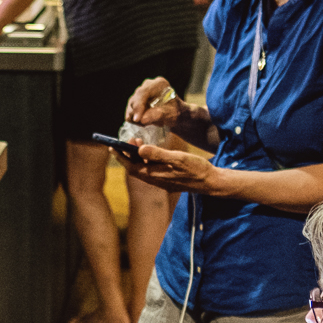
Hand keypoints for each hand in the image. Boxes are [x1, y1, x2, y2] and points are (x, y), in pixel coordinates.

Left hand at [115, 140, 232, 195]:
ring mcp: (160, 181)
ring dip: (137, 156)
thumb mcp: (178, 158)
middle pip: (134, 167)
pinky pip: (150, 169)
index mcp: (155, 175)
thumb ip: (158, 154)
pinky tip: (150, 151)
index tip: (112, 146)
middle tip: (127, 139)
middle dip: (127, 154)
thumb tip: (139, 149)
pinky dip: (146, 159)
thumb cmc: (196, 169)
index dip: (120, 156)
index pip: (131, 166)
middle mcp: (155, 180)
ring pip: (142, 168)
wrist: (210, 183)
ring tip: (137, 142)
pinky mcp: (166, 179)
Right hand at [125, 76, 178, 126]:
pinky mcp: (135, 100)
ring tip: (150, 122)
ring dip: (138, 118)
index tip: (137, 119)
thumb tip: (142, 120)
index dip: (138, 106)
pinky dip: (136, 119)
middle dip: (138, 114)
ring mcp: (140, 93)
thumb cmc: (175, 112)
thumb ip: (157, 115)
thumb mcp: (170, 114)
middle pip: (135, 100)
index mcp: (158, 84)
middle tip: (147, 124)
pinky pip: (130, 111)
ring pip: (130, 107)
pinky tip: (145, 121)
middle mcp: (147, 85)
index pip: (143, 92)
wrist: (175, 113)